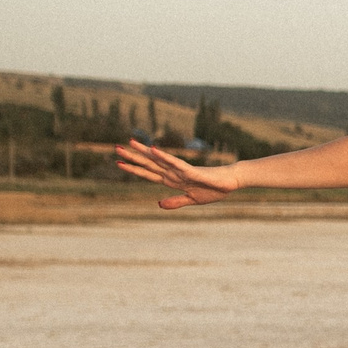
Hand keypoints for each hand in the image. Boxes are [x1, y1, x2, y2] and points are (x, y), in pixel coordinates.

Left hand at [114, 139, 244, 208]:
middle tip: (116, 148)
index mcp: (173, 181)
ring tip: (130, 142)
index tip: (119, 163)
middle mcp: (174, 173)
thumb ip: (175, 201)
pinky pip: (175, 163)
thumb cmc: (214, 189)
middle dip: (133, 157)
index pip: (149, 174)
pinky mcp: (192, 171)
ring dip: (144, 152)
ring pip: (159, 161)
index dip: (134, 169)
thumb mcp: (192, 199)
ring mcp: (182, 171)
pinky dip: (165, 158)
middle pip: (149, 164)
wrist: (231, 182)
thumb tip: (158, 204)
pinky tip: (155, 151)